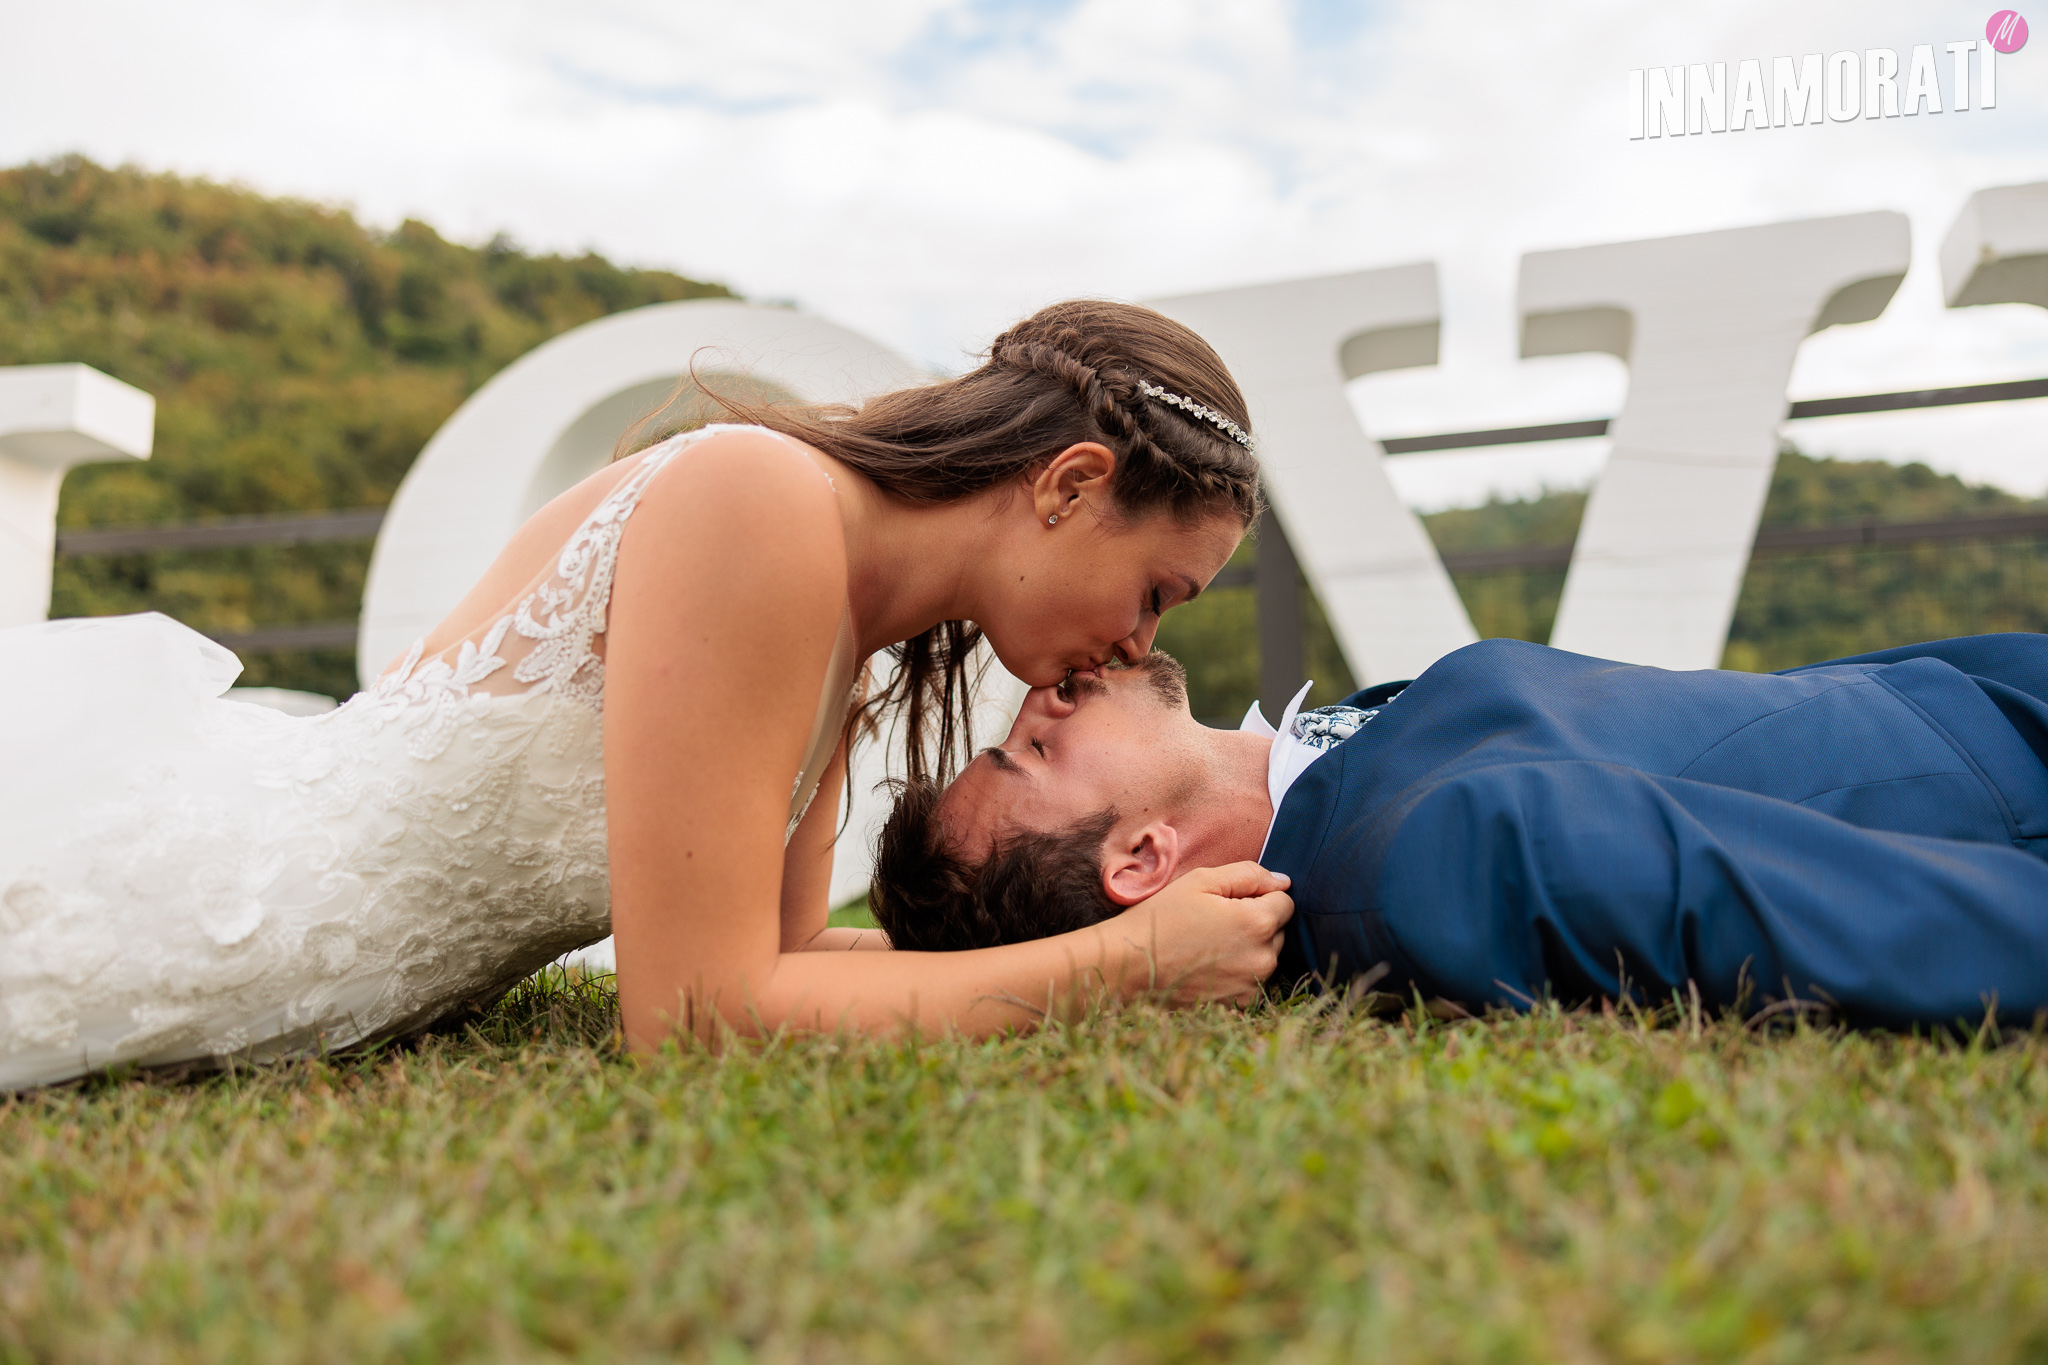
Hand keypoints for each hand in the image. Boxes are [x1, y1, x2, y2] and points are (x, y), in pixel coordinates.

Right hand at [1101, 862, 1293, 1006]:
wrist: (1127, 967)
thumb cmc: (1162, 918)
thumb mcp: (1201, 881)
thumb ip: (1248, 875)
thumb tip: (1284, 882)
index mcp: (1258, 922)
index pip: (1285, 902)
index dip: (1257, 897)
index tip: (1226, 904)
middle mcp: (1264, 958)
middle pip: (1277, 931)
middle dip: (1255, 923)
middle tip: (1213, 924)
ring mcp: (1253, 986)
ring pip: (1265, 957)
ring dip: (1248, 949)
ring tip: (1207, 947)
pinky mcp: (1240, 1007)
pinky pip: (1252, 982)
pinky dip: (1238, 974)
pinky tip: (1207, 969)